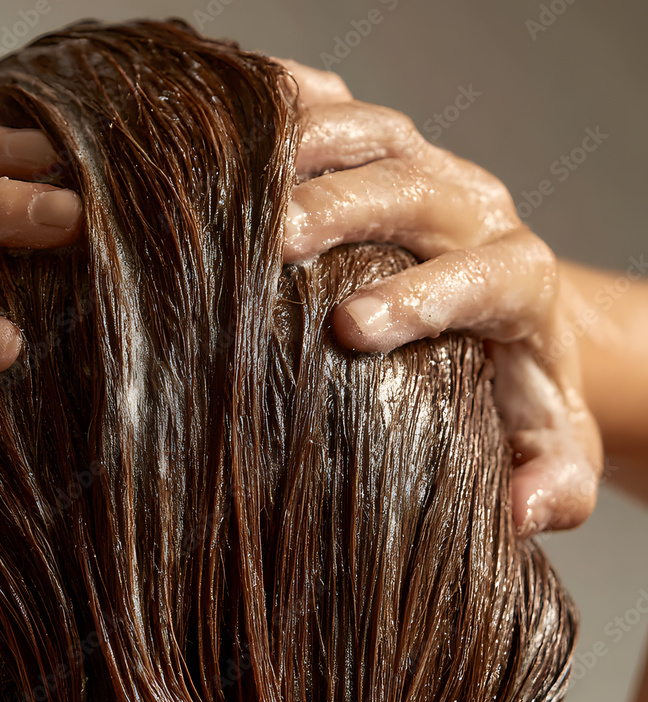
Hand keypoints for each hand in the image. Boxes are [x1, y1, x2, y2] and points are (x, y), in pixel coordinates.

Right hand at [276, 58, 602, 536]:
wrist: (506, 320)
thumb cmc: (509, 393)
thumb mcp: (547, 449)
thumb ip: (554, 481)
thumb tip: (523, 511)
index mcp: (519, 283)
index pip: (485, 277)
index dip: (422, 297)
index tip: (351, 330)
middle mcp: (475, 211)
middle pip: (418, 190)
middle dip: (347, 210)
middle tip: (277, 239)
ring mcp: (425, 168)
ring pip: (375, 133)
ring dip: (308, 147)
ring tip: (240, 177)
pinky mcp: (383, 147)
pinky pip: (337, 103)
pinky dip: (286, 101)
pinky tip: (235, 117)